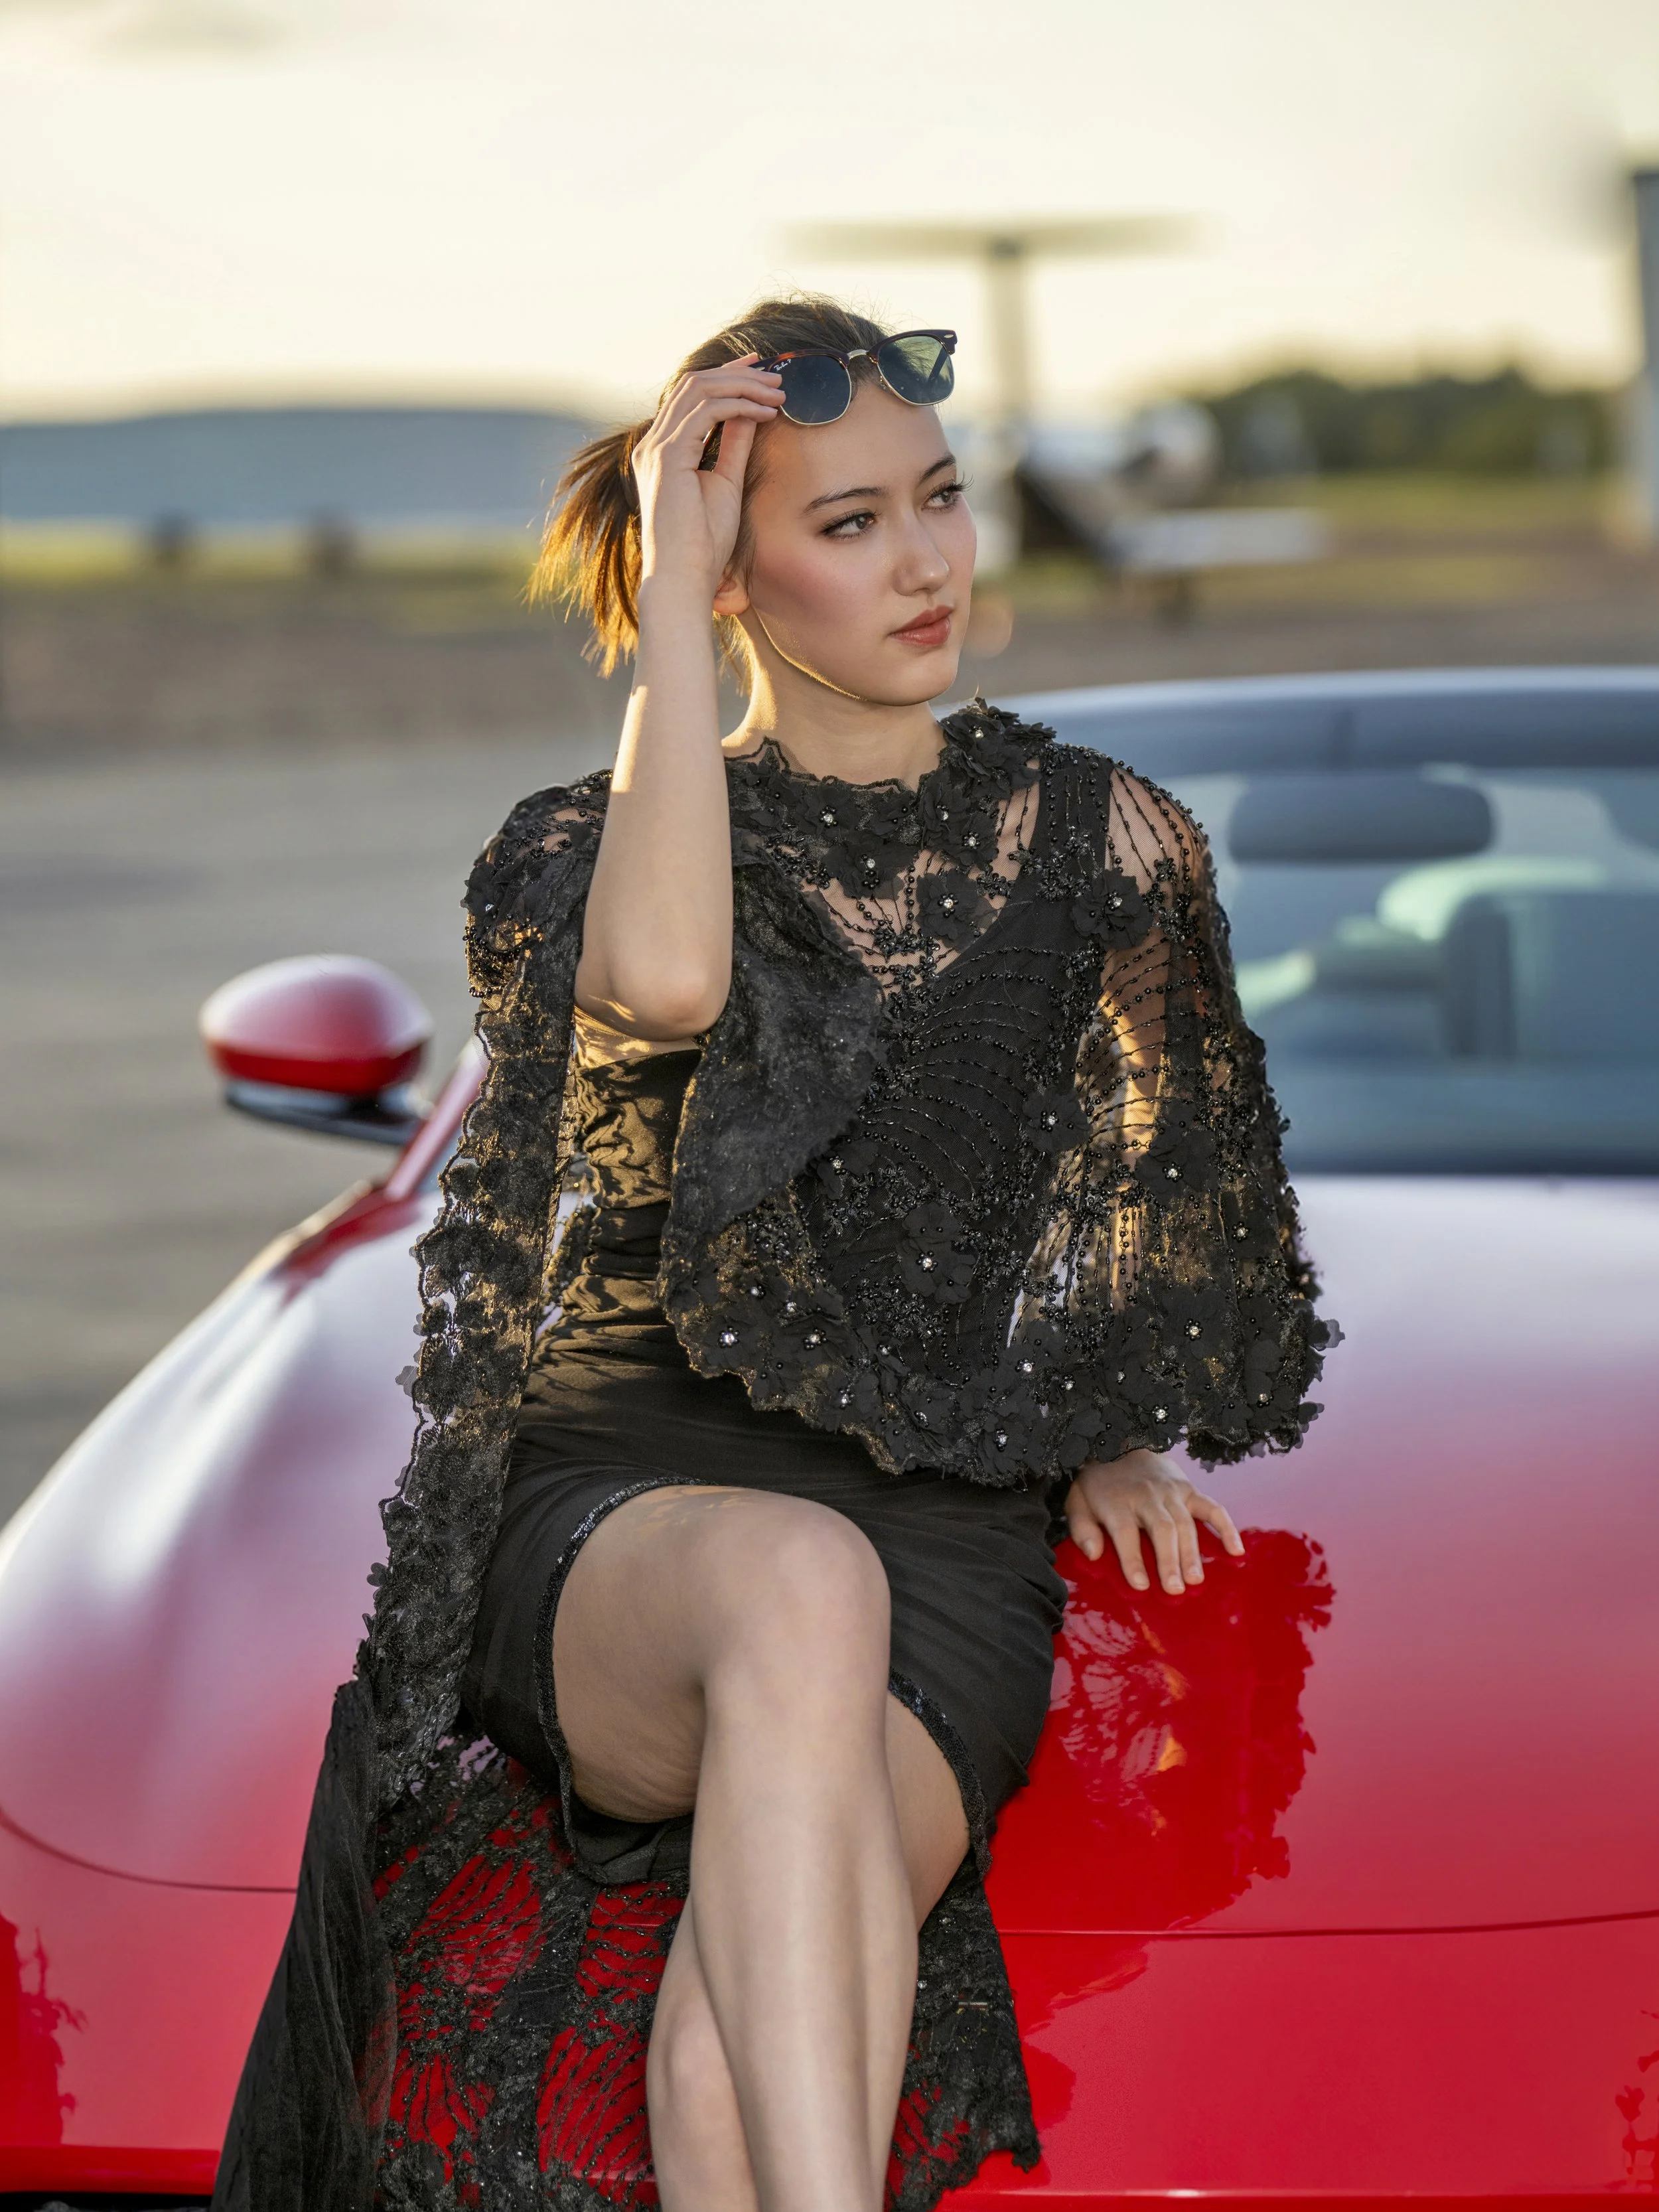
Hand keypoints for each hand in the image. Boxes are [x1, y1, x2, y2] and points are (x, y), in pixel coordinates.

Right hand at [631, 355, 782, 608]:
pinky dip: (738, 405)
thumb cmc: (703, 544)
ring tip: (777, 392)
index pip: (691, 396)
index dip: (725, 377)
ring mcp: (657, 448)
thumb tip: (750, 414)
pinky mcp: (668, 456)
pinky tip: (764, 413)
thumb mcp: (726, 483)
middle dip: (737, 374)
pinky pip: (706, 412)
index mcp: (662, 450)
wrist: (683, 577)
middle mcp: (653, 444)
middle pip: (694, 383)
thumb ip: (733, 446)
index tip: (759, 373)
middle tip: (775, 377)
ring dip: (742, 386)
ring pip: (699, 389)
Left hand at [1063, 1448, 1242, 1594]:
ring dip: (1192, 1552)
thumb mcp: (1077, 1500)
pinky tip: (1235, 1551)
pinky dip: (1226, 1528)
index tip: (1140, 1584)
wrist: (1120, 1442)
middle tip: (1175, 1588)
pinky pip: (1212, 1507)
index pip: (1125, 1532)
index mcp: (1116, 1502)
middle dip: (1169, 1559)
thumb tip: (1093, 1554)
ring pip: (1185, 1522)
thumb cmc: (1099, 1483)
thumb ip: (1081, 1528)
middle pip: (1161, 1528)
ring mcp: (1171, 1491)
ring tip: (1196, 1580)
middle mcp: (1146, 1496)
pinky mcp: (1189, 1488)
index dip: (1133, 1559)